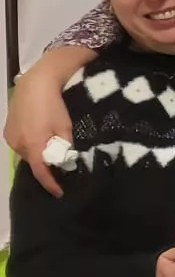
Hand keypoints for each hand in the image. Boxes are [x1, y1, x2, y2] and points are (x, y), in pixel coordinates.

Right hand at [4, 48, 91, 196]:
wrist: (35, 84)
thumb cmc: (53, 106)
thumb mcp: (65, 127)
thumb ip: (65, 146)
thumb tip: (65, 158)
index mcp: (33, 145)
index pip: (40, 172)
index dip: (50, 183)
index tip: (58, 192)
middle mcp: (18, 144)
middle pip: (33, 162)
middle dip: (45, 165)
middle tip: (59, 163)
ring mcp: (10, 137)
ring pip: (26, 153)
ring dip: (36, 154)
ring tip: (49, 147)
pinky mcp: (7, 130)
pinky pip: (20, 144)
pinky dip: (30, 145)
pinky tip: (38, 137)